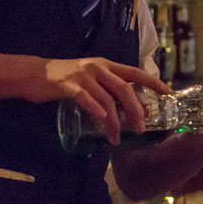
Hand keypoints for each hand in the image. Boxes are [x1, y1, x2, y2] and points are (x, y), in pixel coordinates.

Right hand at [31, 57, 170, 144]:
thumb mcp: (91, 78)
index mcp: (106, 65)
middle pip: (124, 89)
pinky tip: (102, 121)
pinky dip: (96, 109)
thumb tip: (129, 105)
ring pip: (107, 99)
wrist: (34, 74)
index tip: (168, 93)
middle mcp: (98, 68)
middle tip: (141, 128)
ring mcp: (83, 76)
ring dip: (115, 121)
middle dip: (136, 110)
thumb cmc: (65, 79)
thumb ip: (108, 87)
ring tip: (116, 138)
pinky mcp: (68, 85)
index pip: (135, 72)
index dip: (153, 82)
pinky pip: (86, 98)